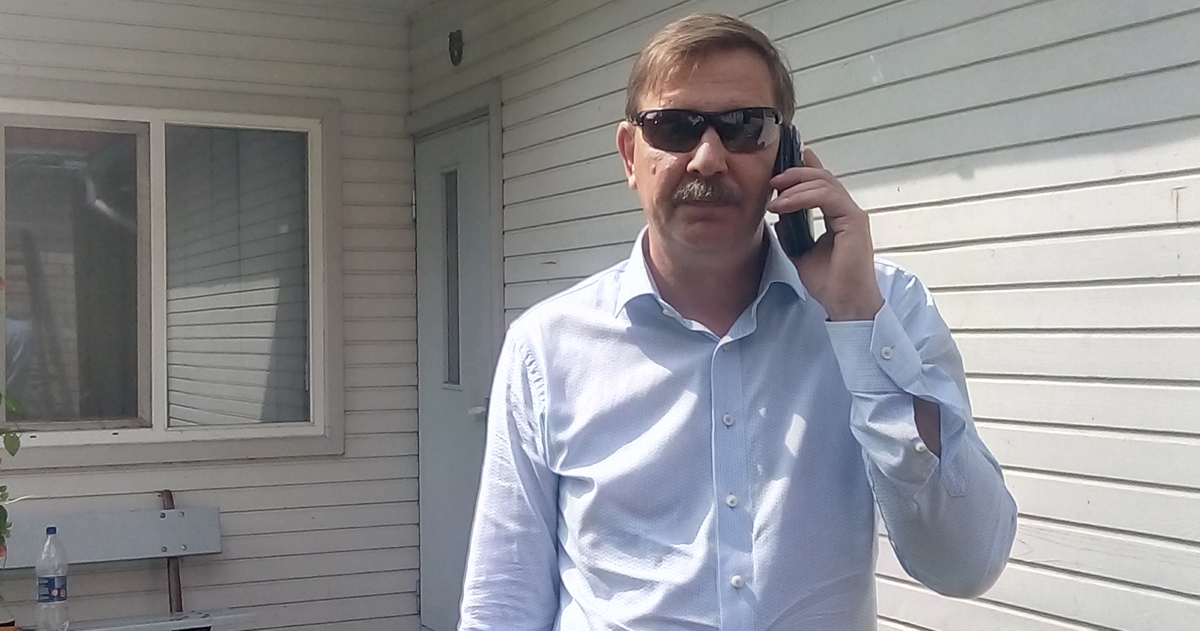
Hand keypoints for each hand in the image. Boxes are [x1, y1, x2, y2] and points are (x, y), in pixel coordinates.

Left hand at [767, 148, 882, 320]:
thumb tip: (778, 217)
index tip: (782, 167)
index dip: (806, 169)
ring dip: (795, 186)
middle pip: (823, 178)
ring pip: (824, 184)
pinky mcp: (854, 221)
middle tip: (773, 180)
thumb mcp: (800, 252)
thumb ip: (792, 232)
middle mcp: (847, 211)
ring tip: (774, 197)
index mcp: (838, 216)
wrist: (844, 303)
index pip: (823, 184)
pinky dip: (802, 197)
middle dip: (795, 174)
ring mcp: (852, 215)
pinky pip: (826, 198)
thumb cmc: (829, 283)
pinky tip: (784, 206)